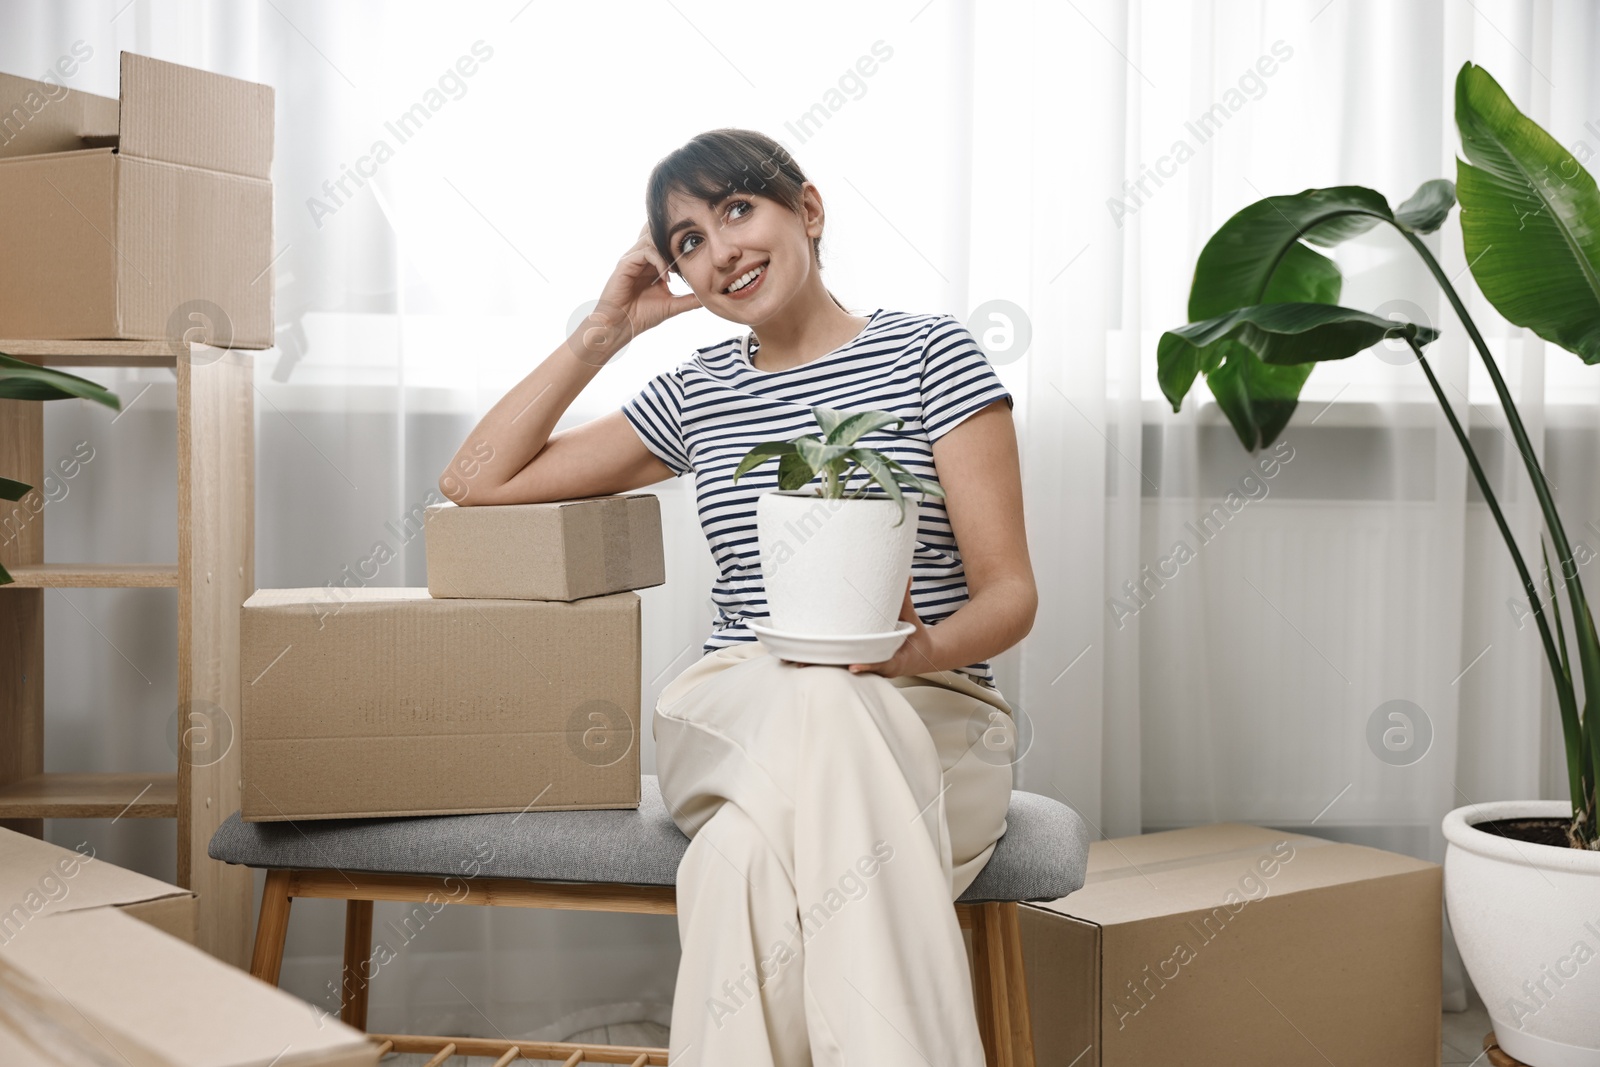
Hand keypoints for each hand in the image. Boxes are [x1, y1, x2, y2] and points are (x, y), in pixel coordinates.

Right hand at [574, 222, 701, 364]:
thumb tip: (706, 297)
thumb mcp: (672, 305)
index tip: (697, 255)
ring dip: (668, 251)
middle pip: (657, 235)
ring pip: (652, 240)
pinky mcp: (625, 263)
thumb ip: (688, 299)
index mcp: (652, 264)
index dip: (680, 245)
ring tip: (678, 269)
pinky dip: (660, 261)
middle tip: (691, 254)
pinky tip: (667, 277)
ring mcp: (632, 259)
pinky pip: (645, 252)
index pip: (665, 243)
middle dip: (675, 242)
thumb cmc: (642, 315)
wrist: (621, 326)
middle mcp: (641, 258)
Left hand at [781, 577, 933, 678]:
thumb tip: (906, 575)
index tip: (853, 665)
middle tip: (803, 664)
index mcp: (893, 660)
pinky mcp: (855, 662)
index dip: (867, 664)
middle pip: (850, 668)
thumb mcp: (910, 621)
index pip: (879, 664)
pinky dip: (821, 660)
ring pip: (840, 668)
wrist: (916, 657)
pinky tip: (799, 658)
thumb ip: (904, 600)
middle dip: (828, 667)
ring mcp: (864, 665)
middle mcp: (875, 665)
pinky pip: (838, 662)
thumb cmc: (912, 639)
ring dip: (818, 665)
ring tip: (794, 661)